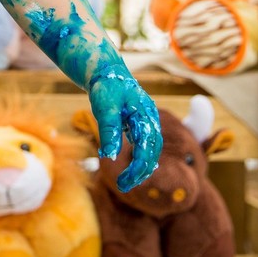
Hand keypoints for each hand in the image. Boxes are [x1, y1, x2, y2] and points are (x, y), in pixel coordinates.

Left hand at [88, 65, 162, 192]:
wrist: (106, 70)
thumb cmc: (106, 87)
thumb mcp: (104, 107)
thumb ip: (109, 130)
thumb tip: (110, 156)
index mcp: (146, 116)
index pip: (146, 150)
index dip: (137, 168)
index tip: (124, 183)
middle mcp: (151, 120)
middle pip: (152, 153)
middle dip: (140, 172)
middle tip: (123, 186)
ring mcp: (148, 121)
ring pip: (151, 150)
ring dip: (141, 167)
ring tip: (127, 181)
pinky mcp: (141, 122)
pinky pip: (146, 144)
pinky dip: (141, 158)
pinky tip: (133, 168)